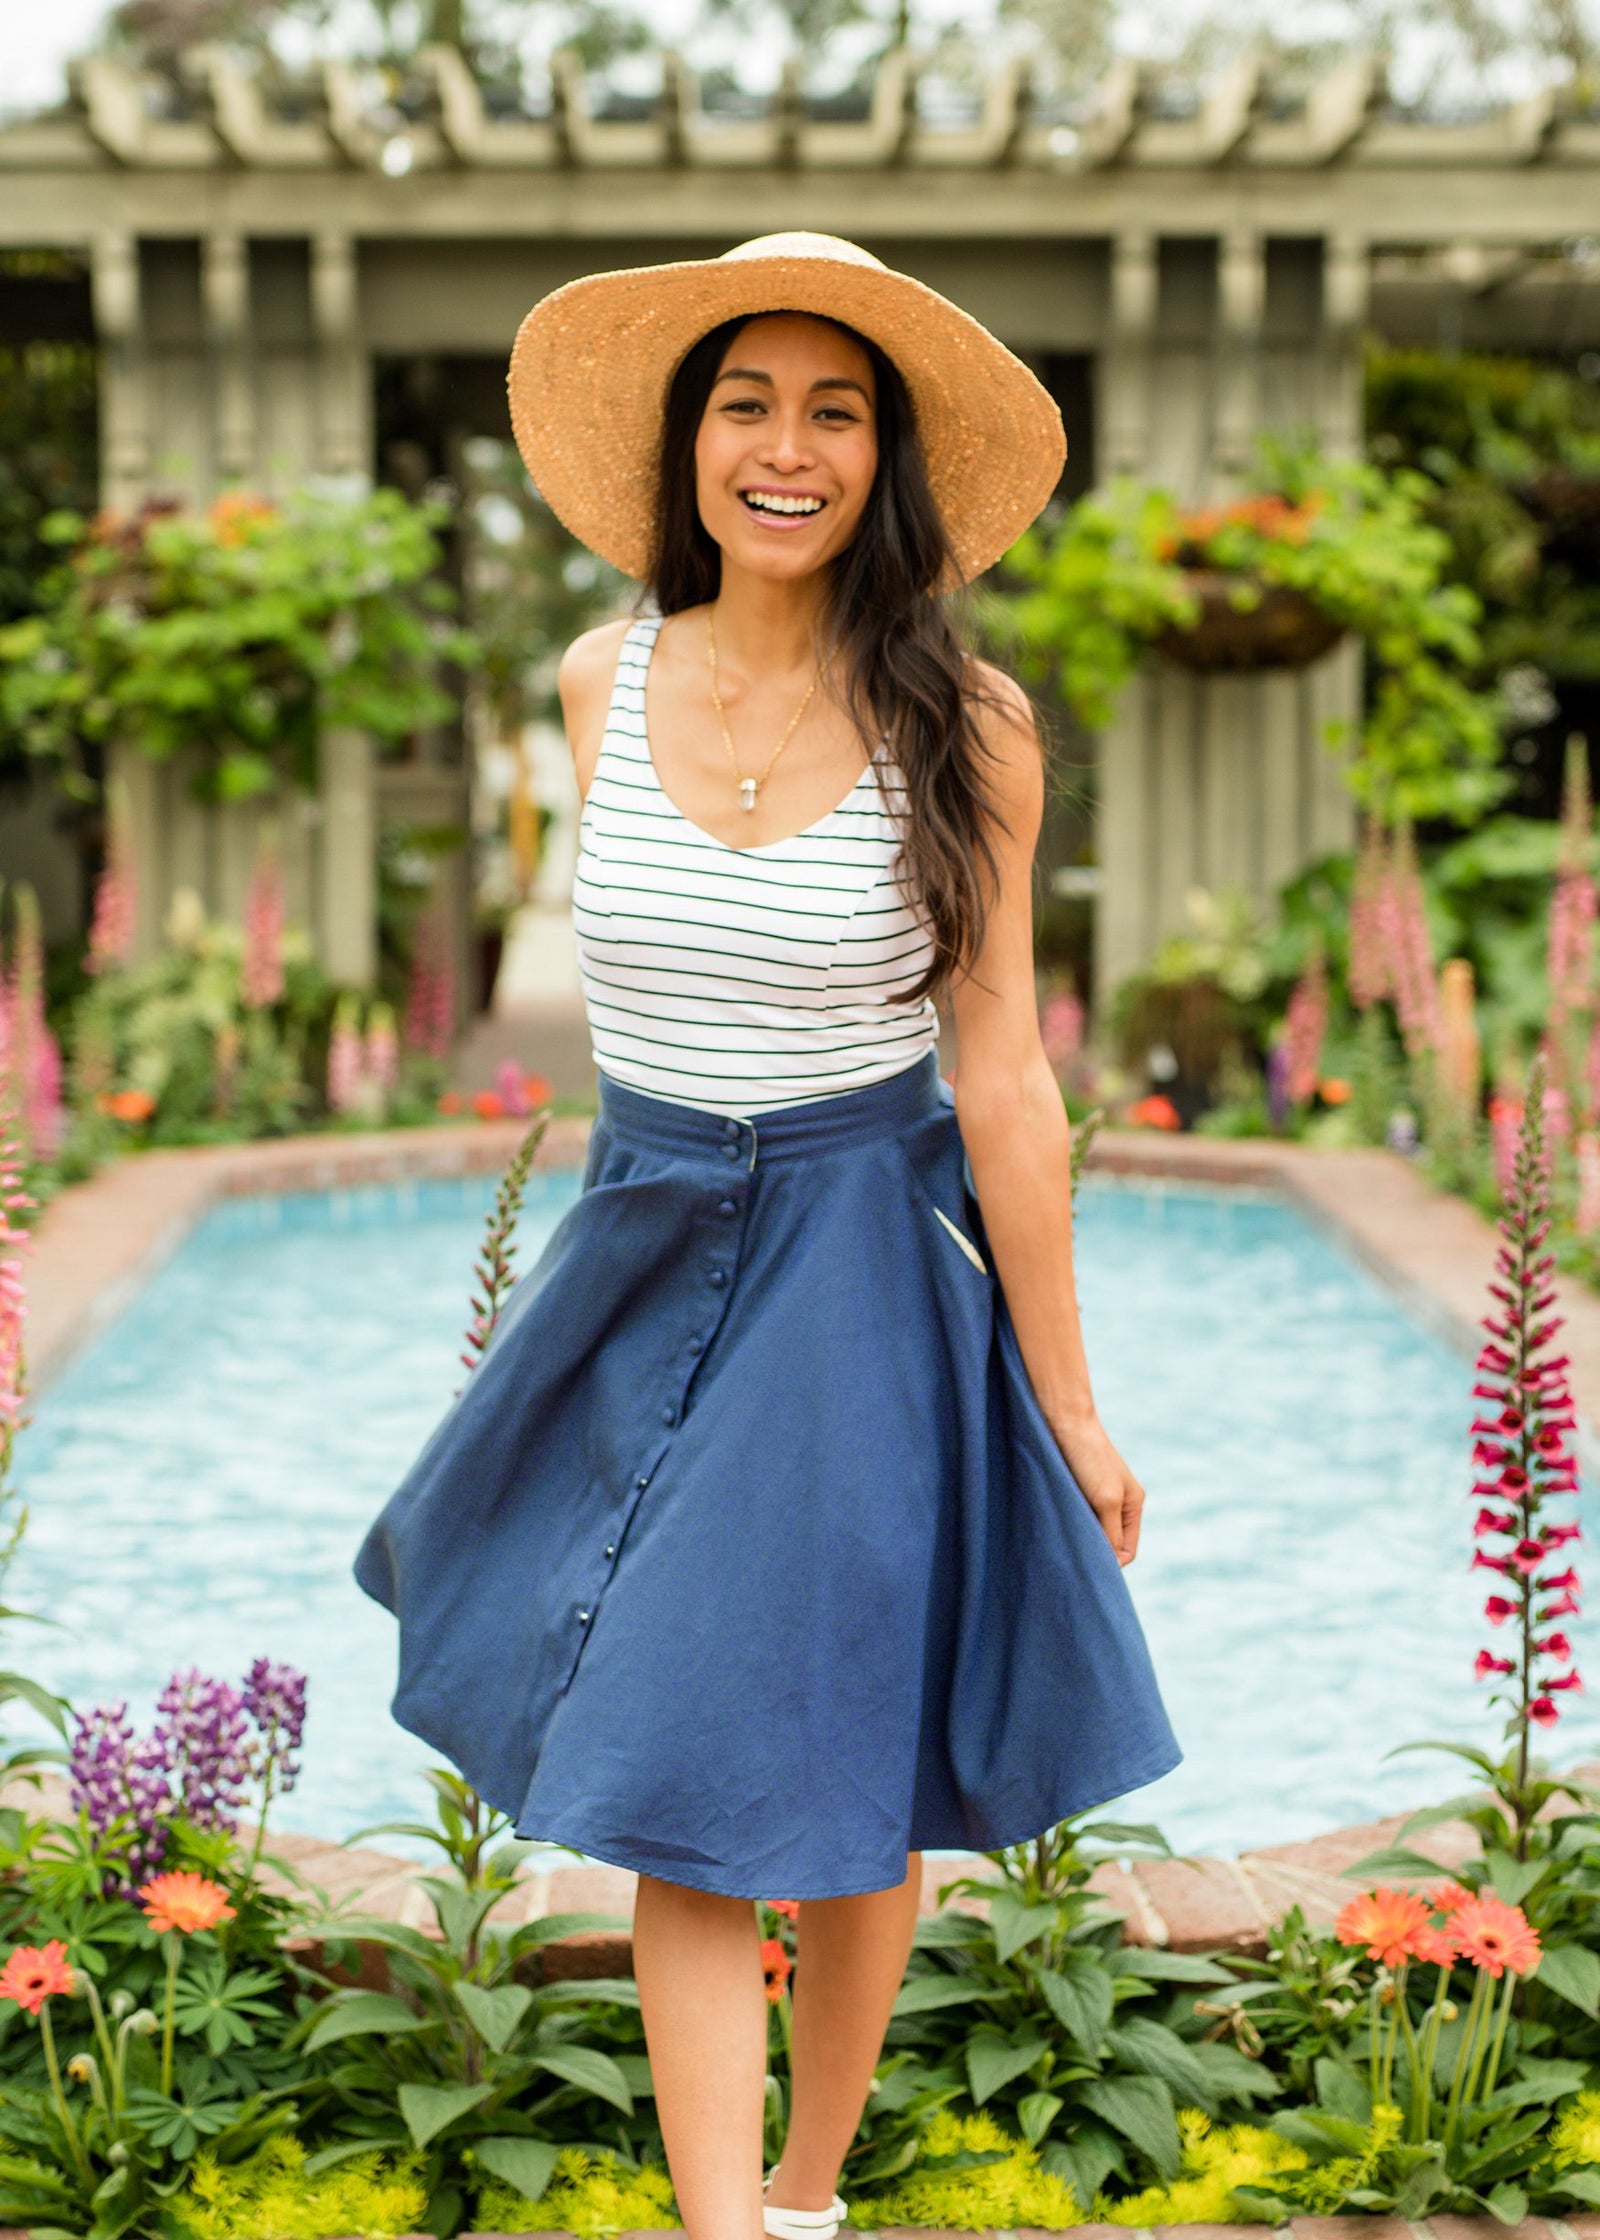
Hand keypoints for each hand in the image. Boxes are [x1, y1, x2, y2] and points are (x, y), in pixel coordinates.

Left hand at [1051, 1412, 1144, 1565]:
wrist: (1064, 1421)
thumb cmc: (1089, 1458)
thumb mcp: (1106, 1500)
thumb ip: (1111, 1534)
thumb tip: (1110, 1565)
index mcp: (1133, 1505)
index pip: (1127, 1550)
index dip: (1111, 1564)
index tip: (1089, 1569)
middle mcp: (1118, 1502)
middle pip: (1109, 1542)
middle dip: (1094, 1553)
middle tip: (1072, 1562)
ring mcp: (1096, 1495)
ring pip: (1090, 1531)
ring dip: (1079, 1538)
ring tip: (1062, 1544)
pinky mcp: (1075, 1488)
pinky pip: (1075, 1517)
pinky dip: (1068, 1525)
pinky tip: (1055, 1528)